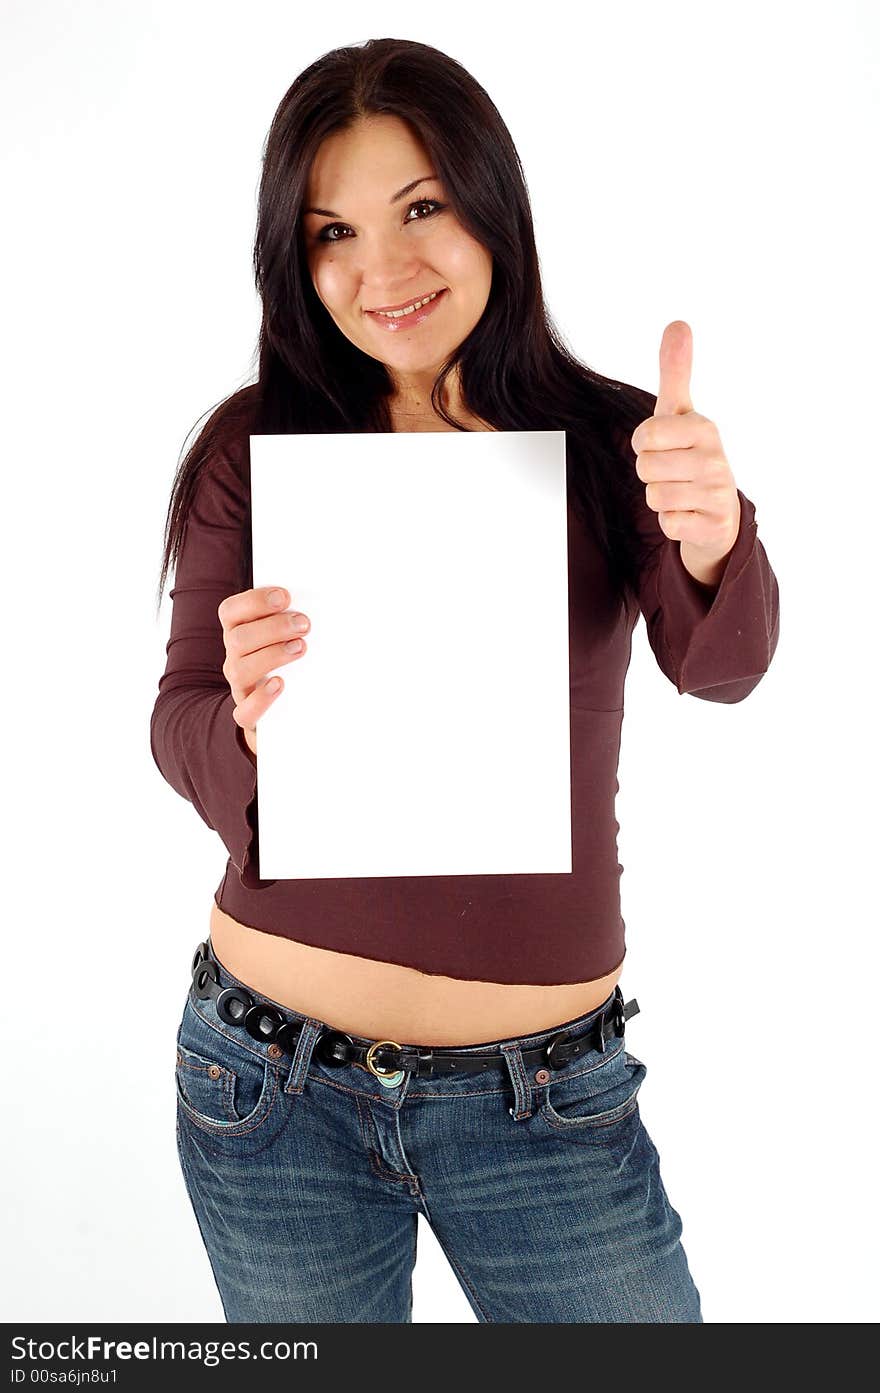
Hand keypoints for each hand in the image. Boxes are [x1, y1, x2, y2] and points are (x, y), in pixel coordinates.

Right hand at [218, 586, 310, 751]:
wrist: (287, 711)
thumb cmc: (294, 661)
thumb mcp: (293, 636)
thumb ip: (299, 619)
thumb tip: (335, 602)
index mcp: (240, 632)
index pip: (231, 611)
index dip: (254, 601)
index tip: (285, 596)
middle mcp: (235, 657)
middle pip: (237, 638)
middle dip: (272, 628)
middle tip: (304, 624)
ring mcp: (240, 686)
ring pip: (239, 670)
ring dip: (272, 655)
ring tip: (300, 648)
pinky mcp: (248, 714)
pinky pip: (245, 711)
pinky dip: (261, 698)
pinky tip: (280, 684)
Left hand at [630, 321, 740, 586]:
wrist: (719, 513)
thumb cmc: (691, 455)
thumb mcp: (682, 413)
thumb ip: (675, 372)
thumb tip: (678, 323)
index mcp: (705, 428)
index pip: (646, 436)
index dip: (643, 444)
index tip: (660, 445)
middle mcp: (717, 460)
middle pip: (646, 468)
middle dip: (651, 473)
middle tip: (672, 471)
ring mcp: (718, 495)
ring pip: (655, 497)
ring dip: (659, 498)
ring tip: (680, 492)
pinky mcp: (713, 526)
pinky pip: (668, 524)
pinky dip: (672, 523)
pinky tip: (689, 514)